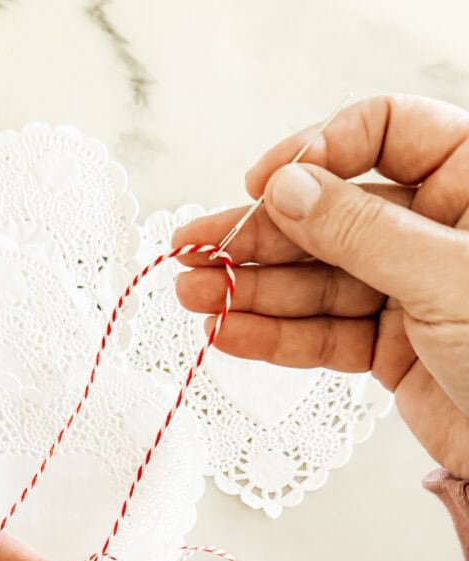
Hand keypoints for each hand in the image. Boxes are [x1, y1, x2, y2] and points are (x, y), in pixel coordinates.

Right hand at [174, 94, 468, 478]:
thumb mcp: (445, 278)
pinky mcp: (390, 350)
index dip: (321, 150)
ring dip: (253, 290)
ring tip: (193, 295)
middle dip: (262, 236)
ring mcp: (409, 292)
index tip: (267, 181)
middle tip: (198, 249)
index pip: (387, 134)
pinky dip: (275, 337)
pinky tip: (228, 332)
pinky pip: (324, 335)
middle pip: (333, 214)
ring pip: (318, 280)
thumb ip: (361, 232)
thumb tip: (287, 188)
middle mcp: (436, 232)